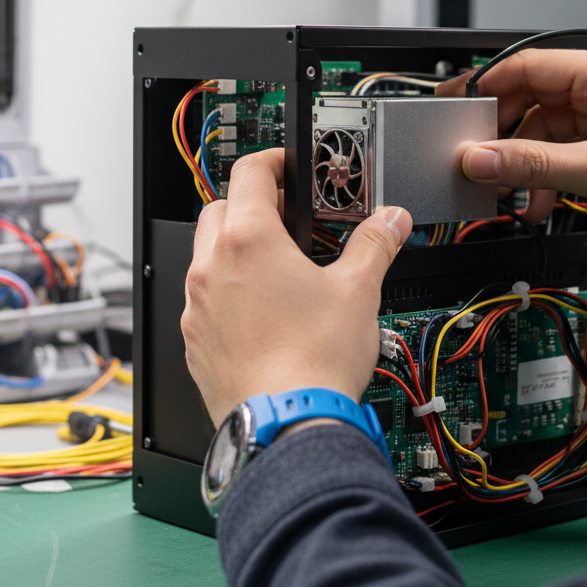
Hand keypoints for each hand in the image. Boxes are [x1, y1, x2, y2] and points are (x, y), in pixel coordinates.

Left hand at [181, 148, 412, 426]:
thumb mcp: (358, 290)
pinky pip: (204, 302)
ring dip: (235, 252)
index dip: (273, 161)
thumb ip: (375, 244)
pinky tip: (264, 316)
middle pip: (219, 209)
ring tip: (279, 272)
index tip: (289, 167)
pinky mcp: (195, 344)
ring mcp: (198, 308)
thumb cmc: (315, 362)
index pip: (250, 172)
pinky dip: (227, 295)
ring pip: (206, 258)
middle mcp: (211, 268)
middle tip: (288, 221)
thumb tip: (390, 222)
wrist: (288, 426)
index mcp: (248, 240)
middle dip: (251, 206)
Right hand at [437, 47, 586, 279]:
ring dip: (525, 161)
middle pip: (532, 98)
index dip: (486, 84)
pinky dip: (546, 173)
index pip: (527, 65)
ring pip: (544, 128)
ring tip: (509, 189)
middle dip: (504, 132)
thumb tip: (481, 158)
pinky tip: (539, 200)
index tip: (457, 103)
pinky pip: (562, 148)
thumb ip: (530, 164)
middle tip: (475, 154)